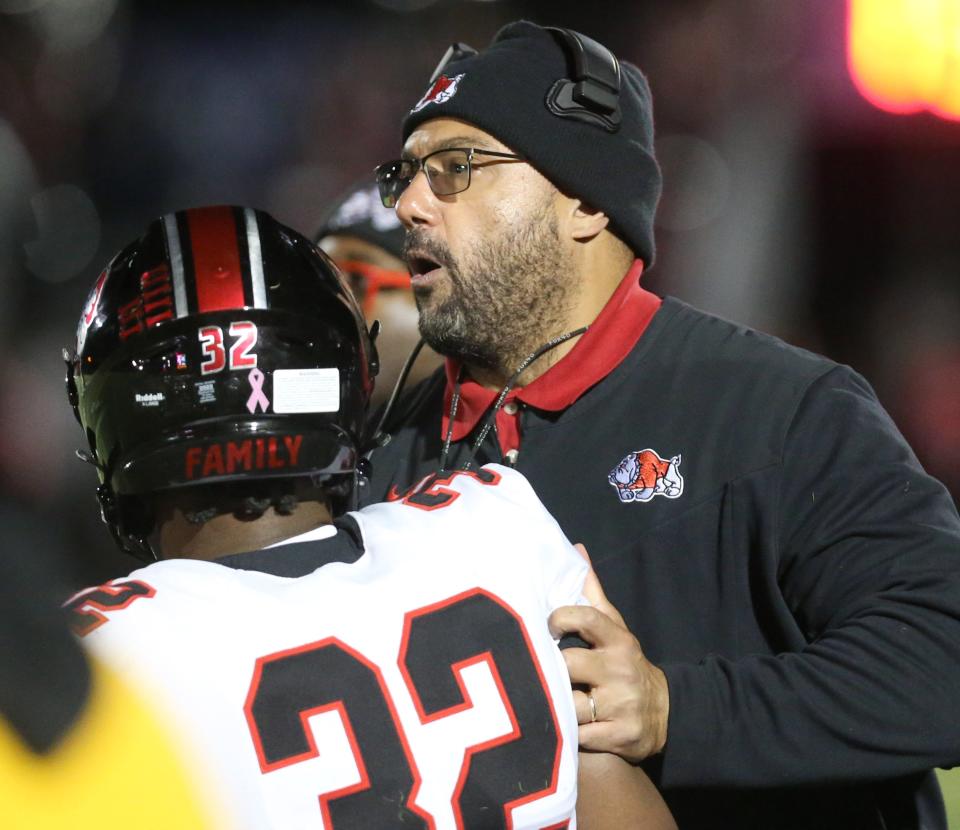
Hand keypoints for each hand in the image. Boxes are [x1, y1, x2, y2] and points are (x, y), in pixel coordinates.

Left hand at [550, 544, 669, 761]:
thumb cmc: (625, 663)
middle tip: (539, 670)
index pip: (585, 617)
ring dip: (553, 705)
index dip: (558, 618)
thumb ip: (592, 592)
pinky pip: (577, 736)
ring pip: (569, 704)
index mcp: (618, 640)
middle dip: (551, 670)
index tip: (546, 626)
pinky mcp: (618, 738)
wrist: (665, 712)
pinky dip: (564, 734)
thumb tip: (576, 549)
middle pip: (568, 664)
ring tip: (545, 699)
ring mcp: (620, 706)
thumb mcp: (615, 628)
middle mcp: (620, 671)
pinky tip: (560, 726)